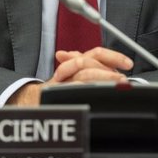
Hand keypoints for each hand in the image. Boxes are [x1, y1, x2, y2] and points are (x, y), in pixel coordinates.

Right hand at [6, 47, 133, 106]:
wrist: (29, 104)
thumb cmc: (57, 92)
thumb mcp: (73, 78)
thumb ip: (89, 71)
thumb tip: (113, 67)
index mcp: (74, 64)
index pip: (95, 54)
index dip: (113, 56)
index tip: (128, 64)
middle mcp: (67, 71)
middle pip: (88, 62)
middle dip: (107, 69)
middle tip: (122, 78)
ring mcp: (60, 83)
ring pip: (82, 74)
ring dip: (101, 77)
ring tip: (115, 83)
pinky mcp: (53, 95)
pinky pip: (71, 89)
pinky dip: (84, 88)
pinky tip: (94, 91)